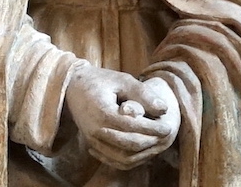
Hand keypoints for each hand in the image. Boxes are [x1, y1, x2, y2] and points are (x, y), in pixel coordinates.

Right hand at [64, 65, 179, 170]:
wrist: (71, 86)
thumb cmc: (99, 80)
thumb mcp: (121, 80)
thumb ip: (142, 93)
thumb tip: (164, 109)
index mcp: (102, 112)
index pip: (133, 127)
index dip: (153, 128)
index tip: (168, 126)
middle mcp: (95, 130)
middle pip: (130, 145)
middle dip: (151, 142)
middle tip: (165, 136)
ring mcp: (92, 140)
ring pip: (123, 158)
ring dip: (143, 154)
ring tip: (155, 144)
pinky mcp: (92, 144)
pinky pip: (114, 160)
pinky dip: (130, 160)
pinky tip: (140, 151)